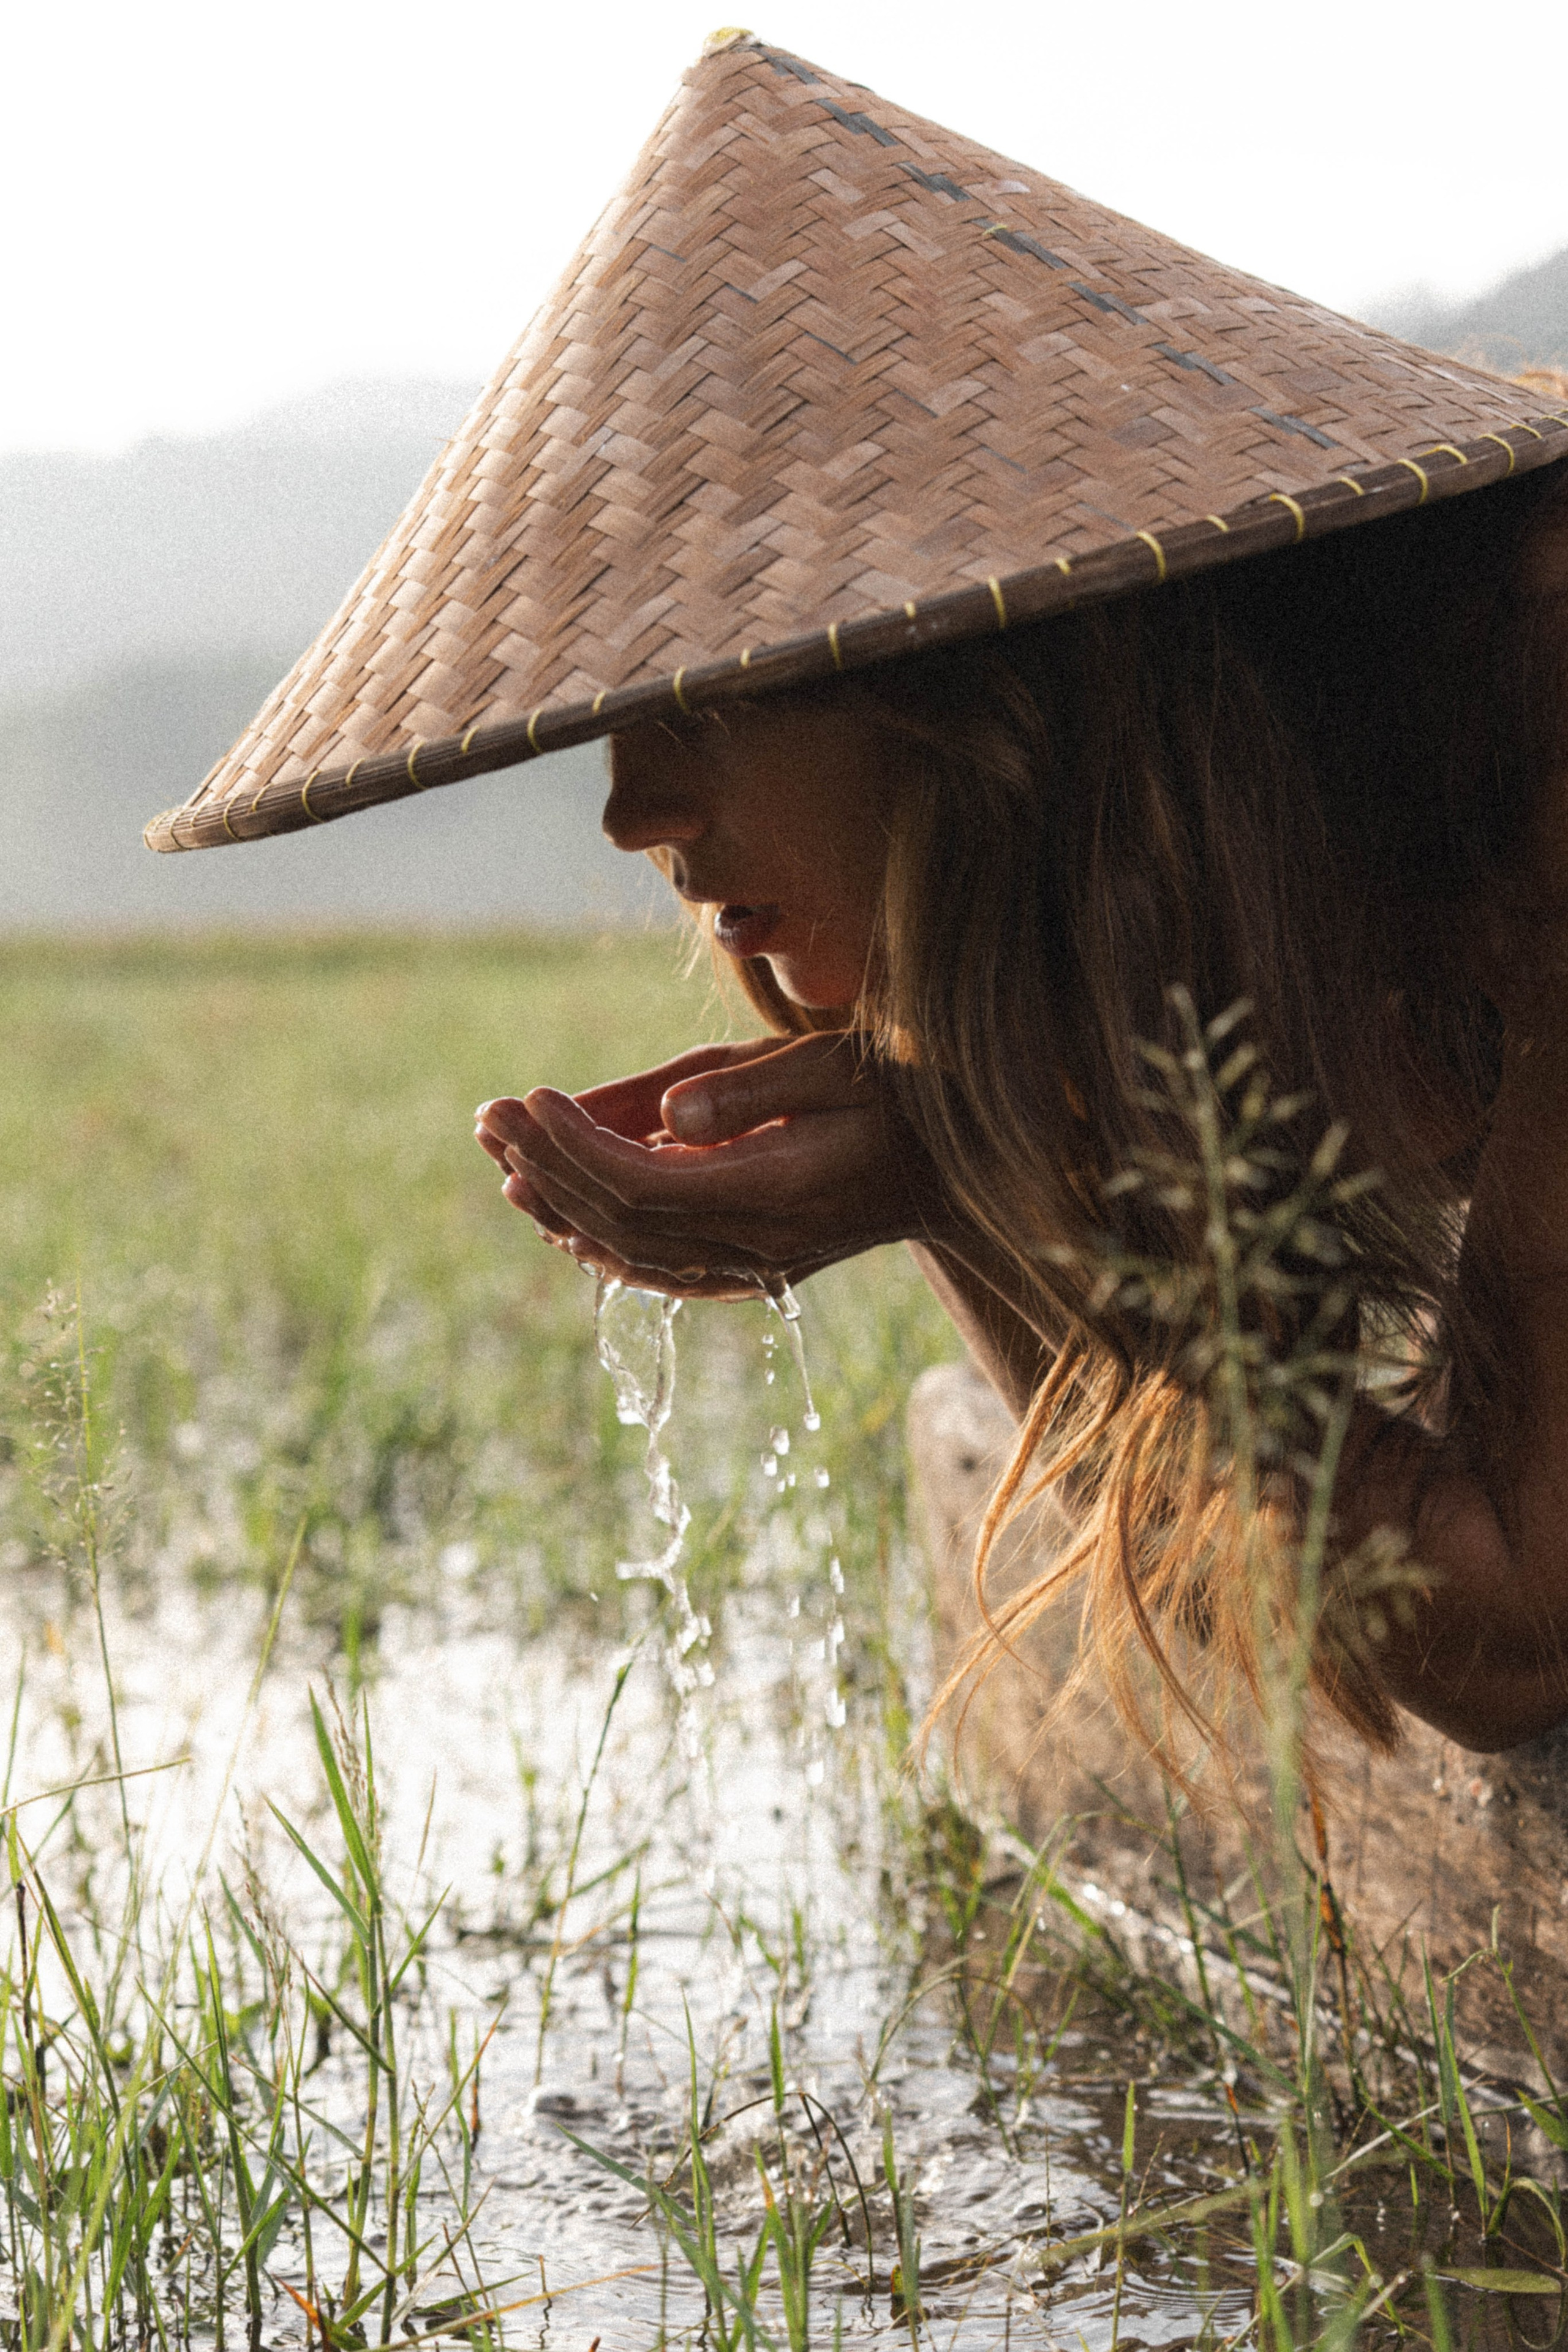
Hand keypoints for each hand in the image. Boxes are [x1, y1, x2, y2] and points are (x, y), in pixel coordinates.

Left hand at [474, 1032, 945, 1299]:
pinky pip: (661, 1271)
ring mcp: (756, 1265)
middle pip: (623, 1220)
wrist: (965, 1171)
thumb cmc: (903, 1098)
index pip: (643, 1184)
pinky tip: (561, 1224)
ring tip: (504, 1162)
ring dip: (560, 1208)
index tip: (529, 1097)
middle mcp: (758, 1246)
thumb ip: (750, 1091)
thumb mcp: (834, 1068)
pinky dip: (604, 1247)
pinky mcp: (754, 1266)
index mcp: (776, 1195)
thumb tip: (666, 1118)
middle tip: (490, 1117)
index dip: (573, 1147)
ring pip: (633, 1253)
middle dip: (547, 1166)